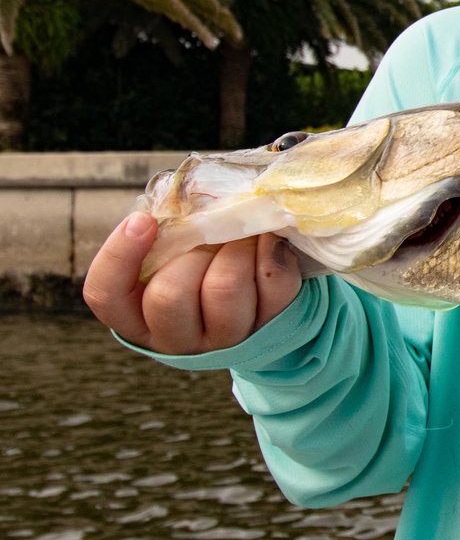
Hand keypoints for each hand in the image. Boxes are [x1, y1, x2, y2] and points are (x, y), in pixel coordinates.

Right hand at [83, 211, 301, 354]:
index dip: (119, 255)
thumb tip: (186, 200)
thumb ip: (168, 232)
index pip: (106, 294)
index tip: (143, 220)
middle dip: (192, 250)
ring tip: (242, 235)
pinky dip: (272, 252)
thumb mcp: (174, 252)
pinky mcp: (269, 330)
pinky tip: (268, 241)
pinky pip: (273, 289)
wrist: (261, 294)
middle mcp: (174, 337)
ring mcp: (223, 340)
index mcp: (135, 315)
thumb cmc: (203, 264)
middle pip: (169, 295)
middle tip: (208, 234)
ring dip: (236, 249)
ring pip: (224, 290)